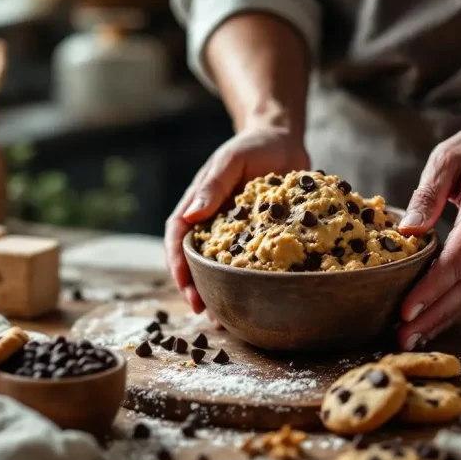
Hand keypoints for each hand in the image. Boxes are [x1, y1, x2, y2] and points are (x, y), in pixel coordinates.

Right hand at [165, 125, 309, 312]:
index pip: (177, 235)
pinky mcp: (258, 238)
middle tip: (203, 311)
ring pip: (219, 267)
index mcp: (198, 203)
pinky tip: (255, 301)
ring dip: (219, 292)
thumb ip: (212, 185)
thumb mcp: (231, 160)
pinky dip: (247, 284)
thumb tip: (191, 214)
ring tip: (224, 318)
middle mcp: (212, 222)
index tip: (184, 285)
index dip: (177, 262)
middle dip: (195, 287)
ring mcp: (235, 232)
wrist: (284, 141)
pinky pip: (248, 264)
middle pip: (194, 259)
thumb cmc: (254, 146)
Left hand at [396, 114, 460, 350]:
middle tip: (401, 340)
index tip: (405, 310)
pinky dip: (452, 306)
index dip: (430, 290)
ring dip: (441, 319)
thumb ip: (426, 194)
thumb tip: (407, 231)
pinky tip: (430, 321)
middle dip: (432, 317)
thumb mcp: (448, 157)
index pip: (457, 261)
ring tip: (410, 339)